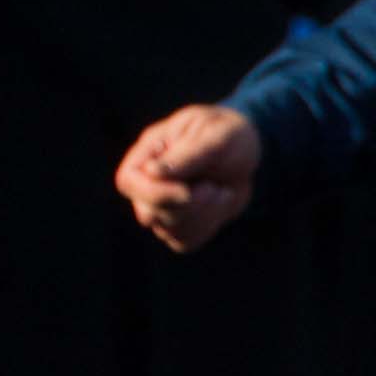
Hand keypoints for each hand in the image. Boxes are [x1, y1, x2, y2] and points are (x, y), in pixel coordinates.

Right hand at [114, 105, 261, 252]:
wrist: (246, 151)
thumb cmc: (228, 134)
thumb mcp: (215, 136)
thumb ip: (186, 154)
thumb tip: (150, 172)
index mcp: (148, 153)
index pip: (128, 181)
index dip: (154, 193)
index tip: (188, 191)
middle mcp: (148, 181)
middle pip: (147, 212)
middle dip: (187, 206)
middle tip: (215, 187)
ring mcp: (162, 205)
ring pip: (166, 230)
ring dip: (202, 215)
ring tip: (222, 191)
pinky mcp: (181, 223)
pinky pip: (183, 241)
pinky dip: (206, 227)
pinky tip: (219, 205)